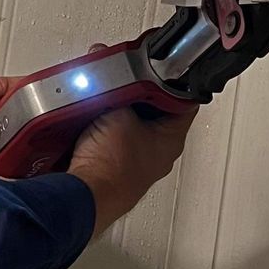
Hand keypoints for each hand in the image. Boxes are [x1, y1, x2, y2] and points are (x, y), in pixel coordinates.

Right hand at [69, 91, 197, 237]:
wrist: (86, 196)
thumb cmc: (111, 166)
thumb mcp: (118, 110)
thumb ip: (123, 90)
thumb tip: (117, 79)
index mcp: (172, 139)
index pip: (183, 102)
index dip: (170, 82)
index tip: (155, 72)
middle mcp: (160, 155)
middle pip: (154, 114)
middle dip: (137, 99)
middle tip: (122, 88)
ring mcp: (138, 165)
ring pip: (131, 128)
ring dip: (117, 116)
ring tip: (102, 106)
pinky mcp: (116, 172)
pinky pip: (112, 143)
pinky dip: (102, 133)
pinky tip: (89, 127)